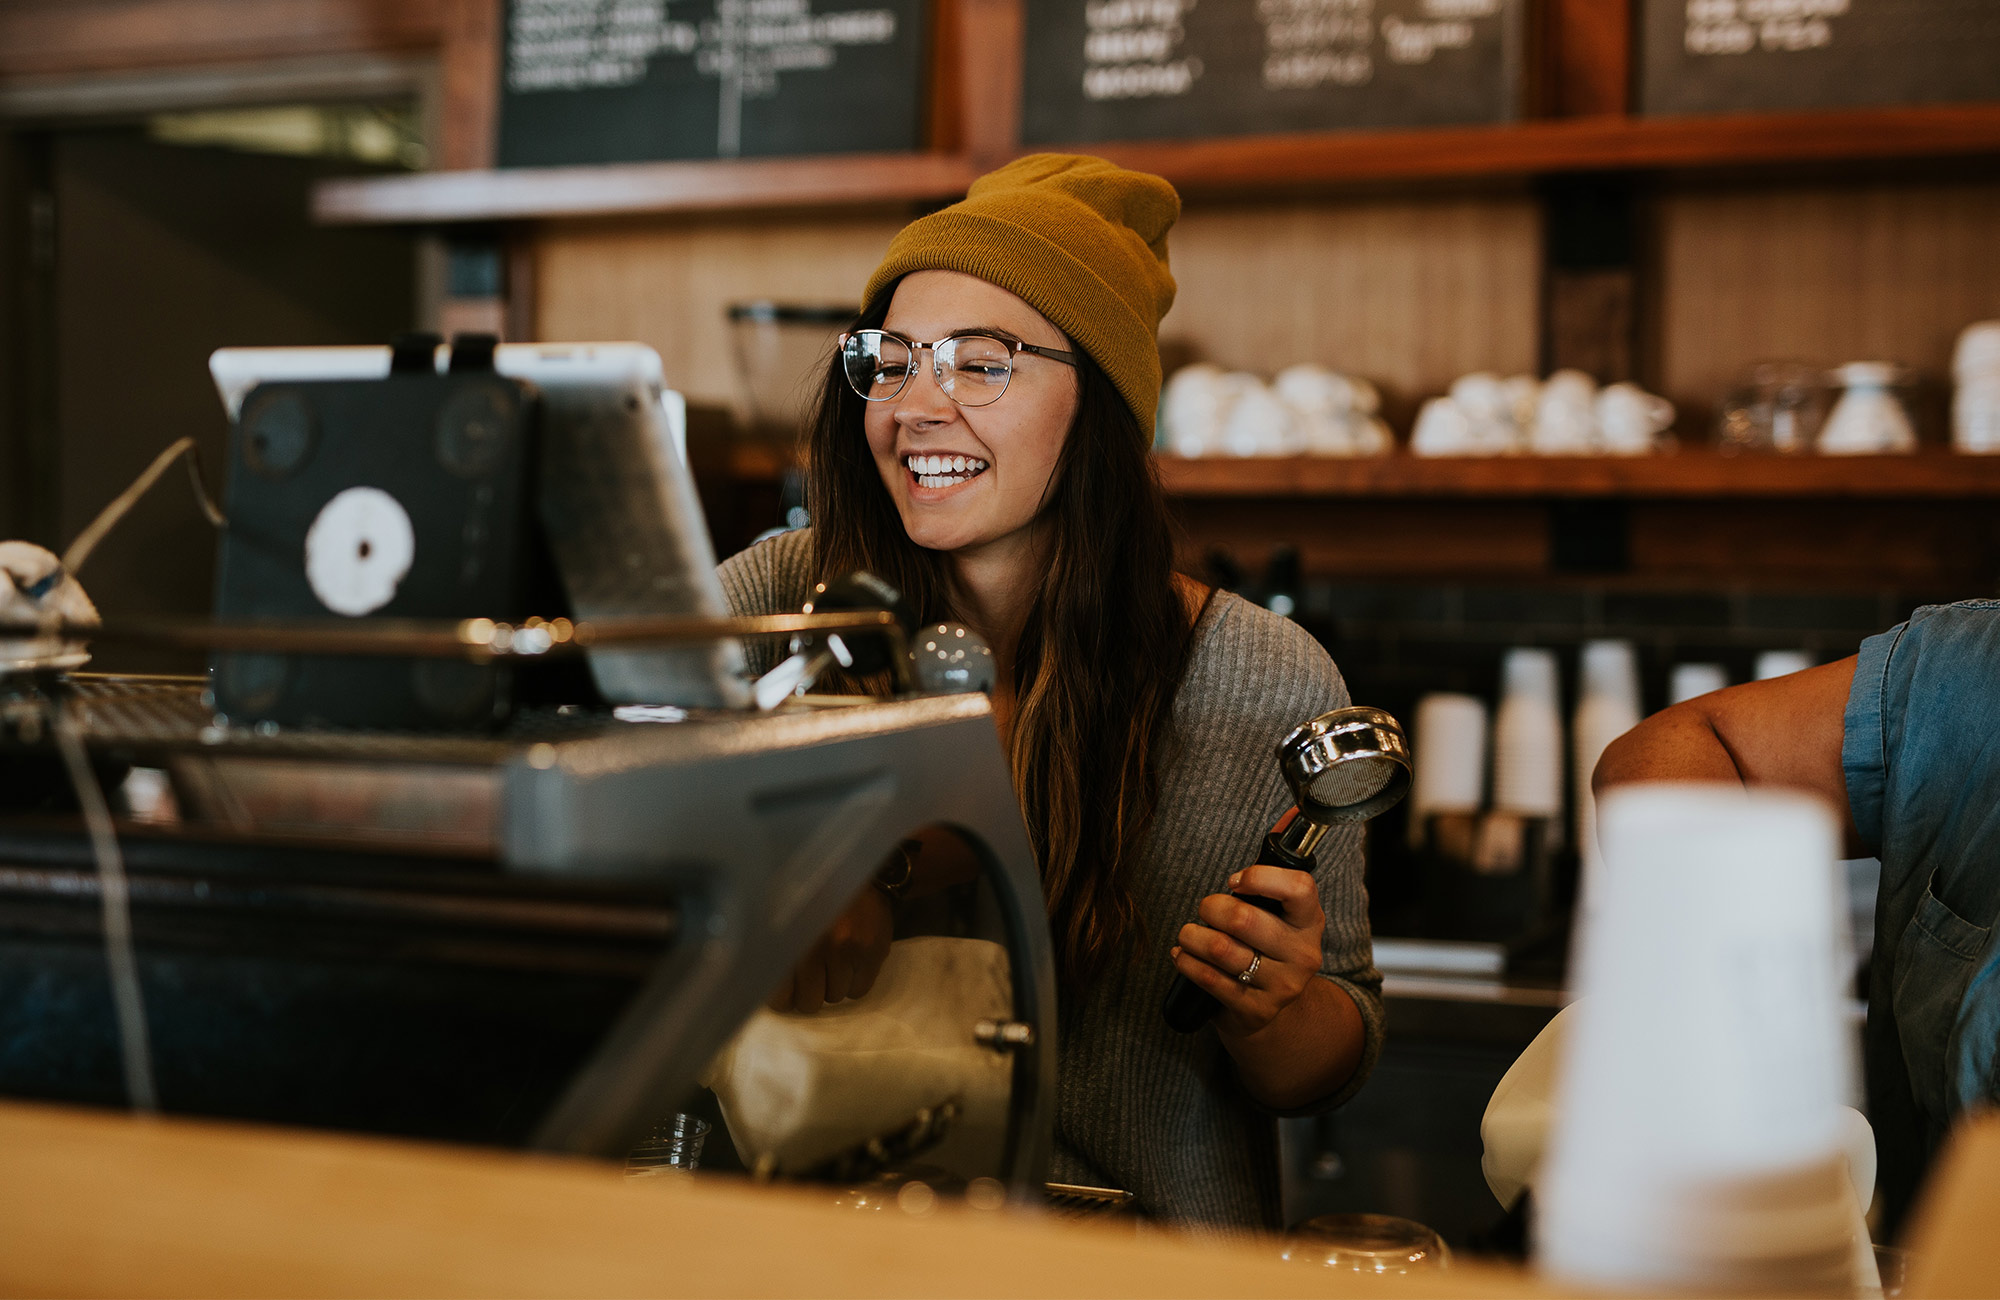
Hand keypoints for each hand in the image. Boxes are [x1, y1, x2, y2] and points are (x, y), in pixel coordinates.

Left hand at [769, 884, 892, 1013]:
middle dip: (809, 993)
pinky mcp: (872, 951)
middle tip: (811, 977)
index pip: (779, 995)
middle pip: (809, 1002)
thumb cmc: (812, 897)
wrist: (855, 870)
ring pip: (835, 996)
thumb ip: (772, 952)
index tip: (785, 989)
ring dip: (833, 985)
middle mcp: (816, 945)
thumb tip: (762, 988)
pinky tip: (850, 962)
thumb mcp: (784, 918)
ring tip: (833, 960)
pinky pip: (859, 991)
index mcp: (788, 938)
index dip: (782, 997)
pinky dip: (854, 983)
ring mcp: (847, 949)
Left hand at [1171, 863, 1325, 1039]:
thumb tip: (1291, 812)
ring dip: (1192, 936)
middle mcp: (1302, 954)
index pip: (1298, 888)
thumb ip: (1279, 863)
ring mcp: (1282, 986)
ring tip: (1187, 934)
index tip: (1235, 882)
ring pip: (1222, 949)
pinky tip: (1182, 955)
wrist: (1271, 1012)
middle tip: (1204, 909)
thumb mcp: (1282, 910)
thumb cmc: (1268, 946)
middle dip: (1210, 907)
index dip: (1259, 878)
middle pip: (1244, 919)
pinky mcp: (1255, 1010)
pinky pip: (1210, 980)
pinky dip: (1187, 962)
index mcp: (1310, 921)